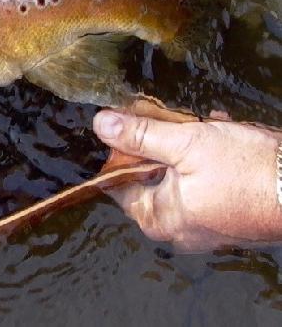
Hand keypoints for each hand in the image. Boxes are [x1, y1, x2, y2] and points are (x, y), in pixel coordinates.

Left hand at [93, 110, 281, 250]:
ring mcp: (206, 226)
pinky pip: (207, 184)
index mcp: (158, 218)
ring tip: (205, 126)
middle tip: (173, 121)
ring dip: (188, 147)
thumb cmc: (248, 171)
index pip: (118, 183)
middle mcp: (179, 229)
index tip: (129, 123)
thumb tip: (102, 125)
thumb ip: (140, 135)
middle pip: (150, 178)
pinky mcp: (230, 217)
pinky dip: (210, 160)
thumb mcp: (186, 143)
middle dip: (161, 145)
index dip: (121, 150)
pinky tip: (223, 136)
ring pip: (181, 176)